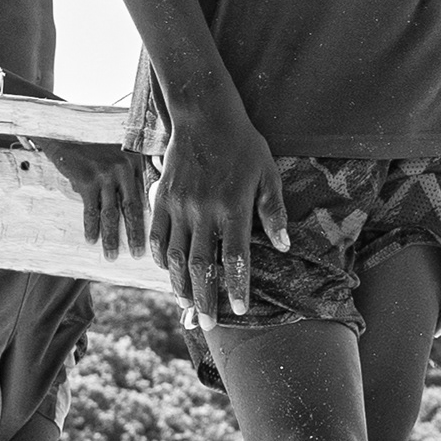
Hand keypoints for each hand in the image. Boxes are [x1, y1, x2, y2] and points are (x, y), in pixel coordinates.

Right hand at [38, 140, 151, 258]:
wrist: (64, 129)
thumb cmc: (94, 141)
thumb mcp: (119, 149)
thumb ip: (134, 169)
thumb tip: (148, 198)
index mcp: (137, 160)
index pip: (148, 194)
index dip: (153, 217)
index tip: (157, 236)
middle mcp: (125, 167)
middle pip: (133, 208)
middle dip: (136, 234)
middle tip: (139, 255)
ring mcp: (106, 175)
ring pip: (112, 213)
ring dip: (112, 238)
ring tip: (112, 255)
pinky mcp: (87, 181)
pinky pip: (91, 210)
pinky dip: (91, 228)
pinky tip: (92, 240)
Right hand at [148, 99, 288, 317]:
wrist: (204, 116)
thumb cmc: (244, 146)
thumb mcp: (268, 174)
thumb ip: (273, 212)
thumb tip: (284, 247)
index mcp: (233, 208)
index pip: (234, 258)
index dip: (236, 287)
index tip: (239, 311)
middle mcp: (203, 210)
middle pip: (200, 265)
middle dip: (204, 298)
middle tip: (207, 324)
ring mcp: (178, 205)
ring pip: (173, 256)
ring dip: (179, 285)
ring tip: (186, 304)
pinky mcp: (161, 198)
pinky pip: (156, 236)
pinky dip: (159, 258)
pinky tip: (166, 272)